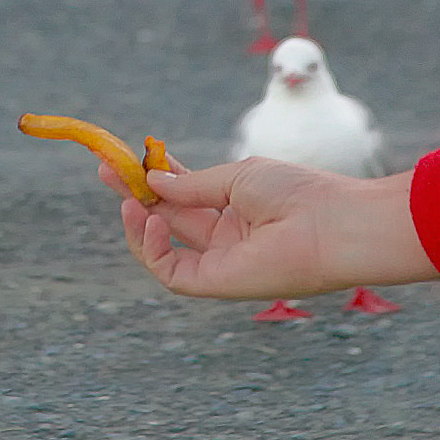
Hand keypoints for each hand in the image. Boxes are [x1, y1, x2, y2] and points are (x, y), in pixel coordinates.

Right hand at [99, 155, 437, 299]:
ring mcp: (221, 261)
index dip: (154, 176)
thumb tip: (151, 181)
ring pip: (163, 246)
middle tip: (105, 167)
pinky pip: (172, 271)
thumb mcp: (237, 177)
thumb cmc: (297, 193)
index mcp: (236, 208)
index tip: (127, 156)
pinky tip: (147, 219)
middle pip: (168, 215)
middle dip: (136, 192)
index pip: (185, 193)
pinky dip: (151, 247)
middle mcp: (226, 236)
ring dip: (137, 221)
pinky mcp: (218, 283)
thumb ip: (191, 185)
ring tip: (125, 194)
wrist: (334, 225)